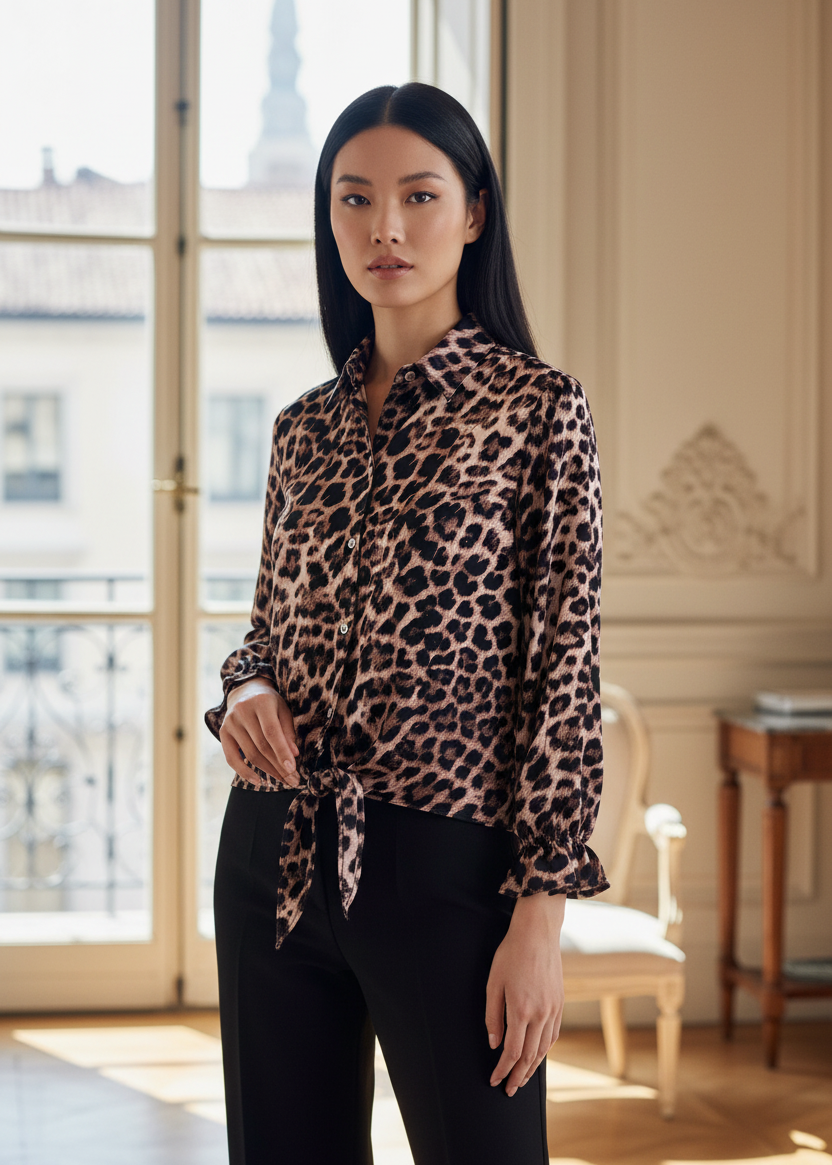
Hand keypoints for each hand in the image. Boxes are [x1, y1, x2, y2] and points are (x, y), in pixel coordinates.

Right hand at [219, 678, 300, 787]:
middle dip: (278, 766)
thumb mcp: (283, 710)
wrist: (245, 692)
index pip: (272, 732)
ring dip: (267, 771)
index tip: (293, 769)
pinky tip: (258, 781)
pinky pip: (231, 758)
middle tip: (292, 780)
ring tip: (282, 780)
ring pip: (250, 754)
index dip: (282, 752)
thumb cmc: (270, 703)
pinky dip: (244, 772)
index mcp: (261, 702)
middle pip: (261, 746)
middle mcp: (242, 711)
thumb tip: (293, 755)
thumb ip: (288, 731)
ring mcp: (230, 722)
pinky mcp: (223, 732)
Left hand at [485, 892, 565, 1095]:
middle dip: (518, 1076)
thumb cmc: (511, 954)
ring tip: (522, 1079)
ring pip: (544, 1048)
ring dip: (532, 1067)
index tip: (494, 1080)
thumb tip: (494, 1043)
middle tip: (509, 1090)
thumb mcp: (493, 982)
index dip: (502, 1069)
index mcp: (521, 1010)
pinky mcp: (560, 1003)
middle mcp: (540, 1014)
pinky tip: (538, 1056)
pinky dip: (545, 1050)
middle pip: (529, 1056)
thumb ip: (493, 1015)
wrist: (538, 933)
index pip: (512, 1051)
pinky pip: (553, 1035)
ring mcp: (553, 1009)